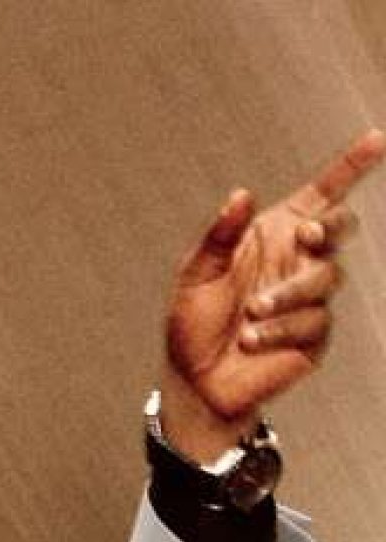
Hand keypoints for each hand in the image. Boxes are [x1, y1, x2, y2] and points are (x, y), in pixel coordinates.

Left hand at [162, 129, 384, 460]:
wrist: (196, 381)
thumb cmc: (193, 324)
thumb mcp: (195, 276)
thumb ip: (219, 237)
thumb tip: (241, 195)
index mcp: (272, 238)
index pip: (319, 195)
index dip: (349, 168)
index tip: (375, 140)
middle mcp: (297, 262)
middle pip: (339, 228)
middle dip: (331, 227)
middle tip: (306, 235)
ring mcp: (309, 299)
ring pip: (325, 277)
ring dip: (288, 293)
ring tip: (250, 313)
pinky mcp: (314, 335)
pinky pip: (314, 321)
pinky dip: (279, 329)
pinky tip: (251, 339)